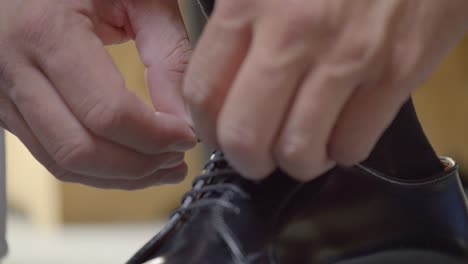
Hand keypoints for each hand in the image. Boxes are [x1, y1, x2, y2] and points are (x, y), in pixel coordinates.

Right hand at [0, 0, 195, 188]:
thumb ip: (168, 53)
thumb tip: (182, 115)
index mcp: (47, 30)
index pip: (107, 112)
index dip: (156, 136)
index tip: (186, 136)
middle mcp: (15, 67)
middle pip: (82, 149)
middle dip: (140, 165)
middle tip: (177, 158)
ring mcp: (6, 92)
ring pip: (64, 162)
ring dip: (120, 176)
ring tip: (161, 167)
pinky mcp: (10, 107)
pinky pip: (52, 155)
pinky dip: (96, 170)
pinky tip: (128, 162)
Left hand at [183, 0, 467, 180]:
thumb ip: (234, 24)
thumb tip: (215, 83)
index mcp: (247, 2)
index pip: (203, 93)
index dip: (206, 127)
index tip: (219, 132)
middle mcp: (292, 33)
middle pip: (245, 137)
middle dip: (247, 161)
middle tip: (257, 156)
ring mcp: (346, 56)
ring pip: (298, 152)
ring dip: (296, 162)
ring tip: (302, 146)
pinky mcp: (395, 73)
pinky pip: (352, 145)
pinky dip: (341, 150)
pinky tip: (340, 130)